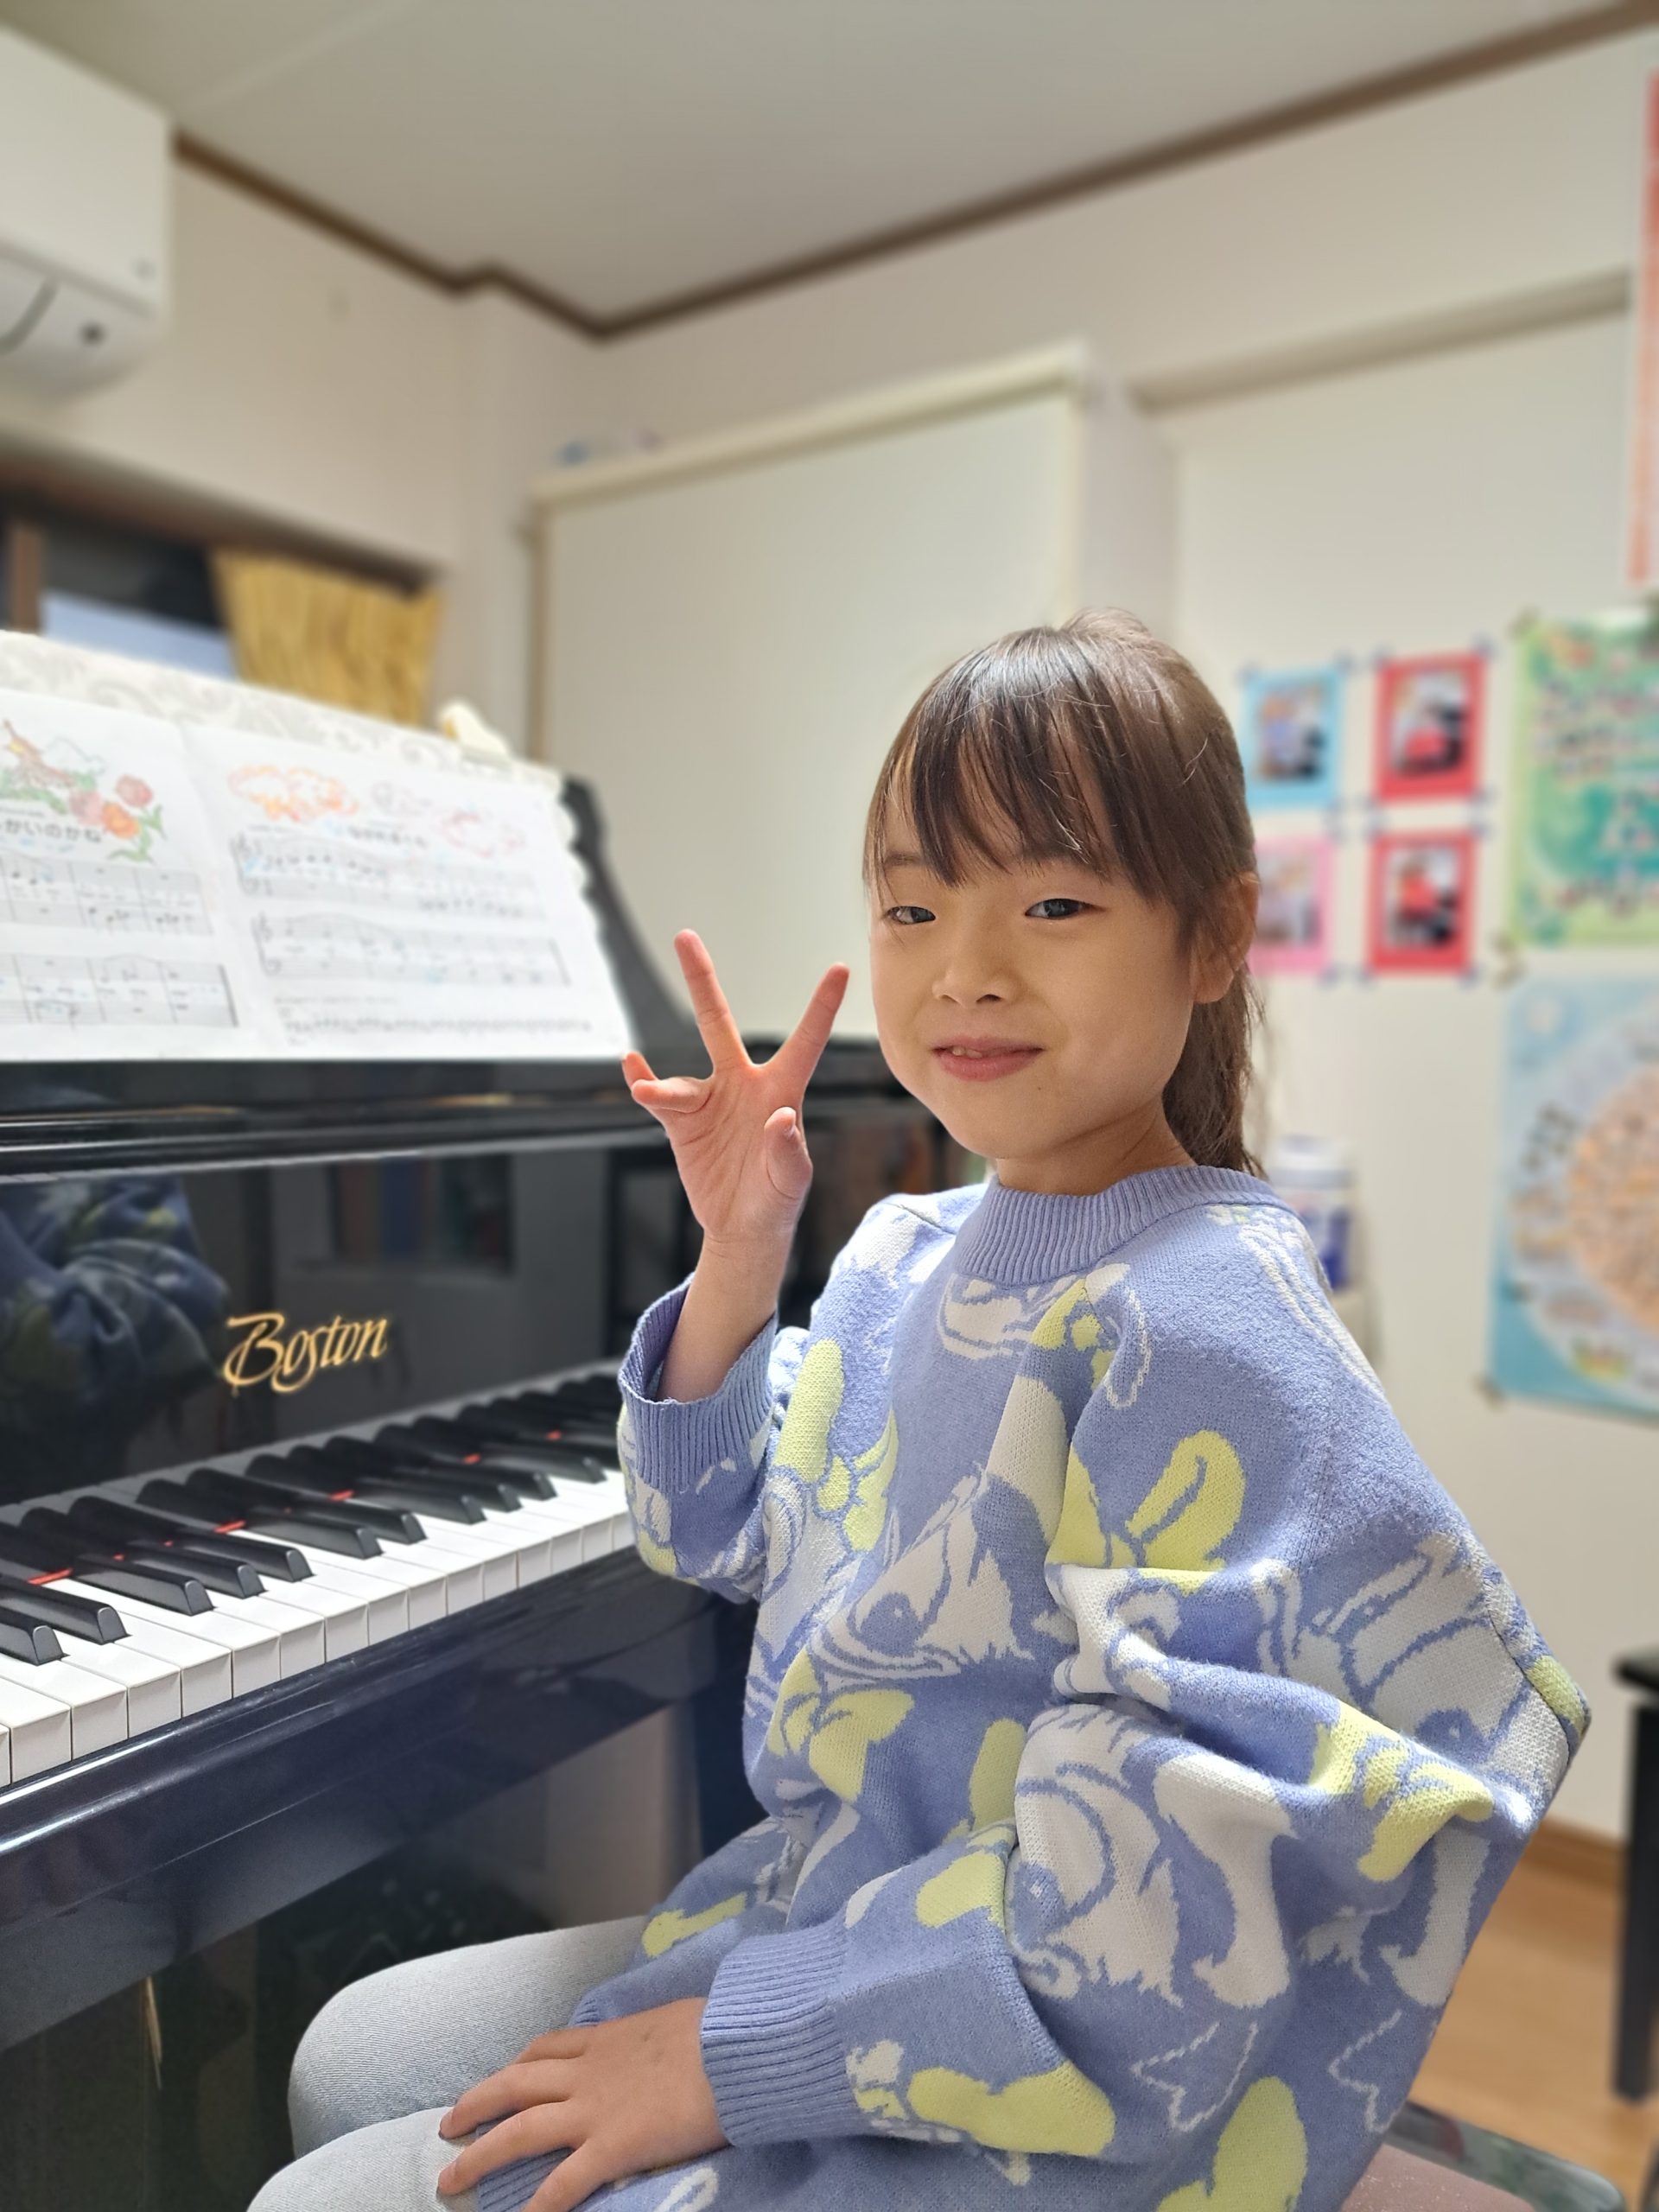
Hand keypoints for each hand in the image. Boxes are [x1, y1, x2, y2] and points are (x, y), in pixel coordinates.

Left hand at [436, 1998, 725, 2210]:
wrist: (733, 2049)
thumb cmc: (716, 2029)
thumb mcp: (673, 2021)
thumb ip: (654, 2038)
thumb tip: (667, 2042)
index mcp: (606, 2039)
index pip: (547, 2048)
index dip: (516, 2065)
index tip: (499, 2076)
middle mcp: (587, 2073)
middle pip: (514, 2085)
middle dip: (476, 2105)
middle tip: (449, 2127)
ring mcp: (593, 2111)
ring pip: (519, 2131)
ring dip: (480, 2156)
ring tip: (449, 2179)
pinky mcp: (611, 2148)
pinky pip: (562, 2184)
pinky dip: (535, 2207)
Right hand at [622, 930, 848, 1257]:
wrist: (742, 1227)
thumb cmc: (777, 1199)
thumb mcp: (791, 1180)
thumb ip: (788, 1149)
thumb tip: (780, 1117)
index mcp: (781, 1091)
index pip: (805, 1042)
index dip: (820, 1006)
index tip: (839, 968)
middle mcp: (742, 1084)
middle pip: (716, 1023)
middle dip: (700, 980)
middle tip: (684, 936)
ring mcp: (709, 1100)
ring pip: (679, 1076)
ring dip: (661, 1086)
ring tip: (648, 1092)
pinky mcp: (681, 1121)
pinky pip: (656, 1095)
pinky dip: (641, 1081)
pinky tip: (631, 1068)